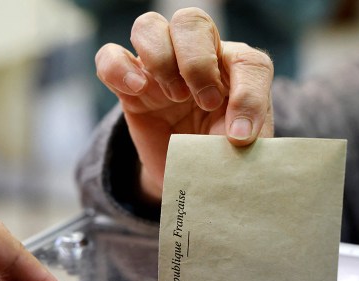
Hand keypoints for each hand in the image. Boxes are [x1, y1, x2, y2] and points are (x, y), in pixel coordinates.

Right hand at [95, 8, 273, 201]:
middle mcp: (197, 57)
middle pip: (193, 22)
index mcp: (235, 72)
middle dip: (198, 63)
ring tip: (175, 97)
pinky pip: (110, 56)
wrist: (184, 178)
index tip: (239, 136)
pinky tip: (136, 90)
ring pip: (150, 26)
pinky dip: (118, 68)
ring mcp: (158, 68)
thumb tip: (236, 140)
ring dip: (162, 60)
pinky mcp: (128, 86)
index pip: (248, 62)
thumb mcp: (238, 156)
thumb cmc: (217, 157)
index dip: (248, 95)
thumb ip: (244, 148)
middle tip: (206, 103)